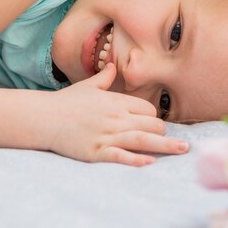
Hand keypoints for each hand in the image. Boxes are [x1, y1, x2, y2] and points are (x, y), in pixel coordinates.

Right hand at [45, 63, 188, 164]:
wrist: (45, 117)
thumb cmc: (67, 101)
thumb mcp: (88, 86)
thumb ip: (104, 77)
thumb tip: (112, 65)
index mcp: (116, 101)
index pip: (147, 109)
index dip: (153, 117)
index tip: (154, 124)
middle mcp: (115, 117)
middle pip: (150, 124)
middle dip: (163, 133)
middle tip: (177, 142)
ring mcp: (106, 135)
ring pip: (142, 139)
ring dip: (165, 146)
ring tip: (183, 150)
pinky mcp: (96, 152)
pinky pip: (121, 155)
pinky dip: (136, 159)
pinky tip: (150, 161)